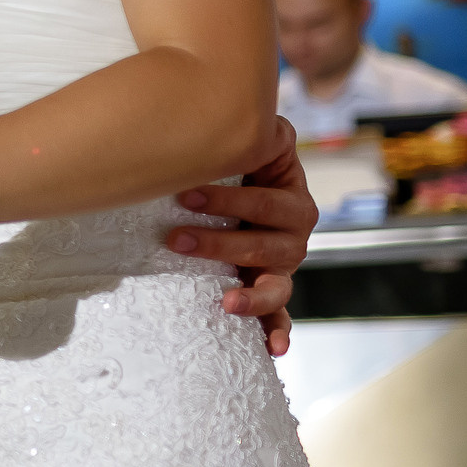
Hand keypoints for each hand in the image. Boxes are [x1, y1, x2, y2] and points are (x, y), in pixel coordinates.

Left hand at [167, 117, 315, 356]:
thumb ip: (258, 131)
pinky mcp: (268, 289)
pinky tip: (273, 349)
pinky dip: (277, 331)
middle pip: (264, 245)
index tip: (184, 196)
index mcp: (291, 199)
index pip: (265, 202)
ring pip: (274, 285)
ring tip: (225, 302)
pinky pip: (280, 315)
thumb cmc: (240, 161)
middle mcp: (292, 236)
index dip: (228, 200)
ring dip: (250, 296)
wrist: (243, 183)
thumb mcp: (256, 140)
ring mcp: (282, 266)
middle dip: (219, 244)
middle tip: (174, 239)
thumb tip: (247, 118)